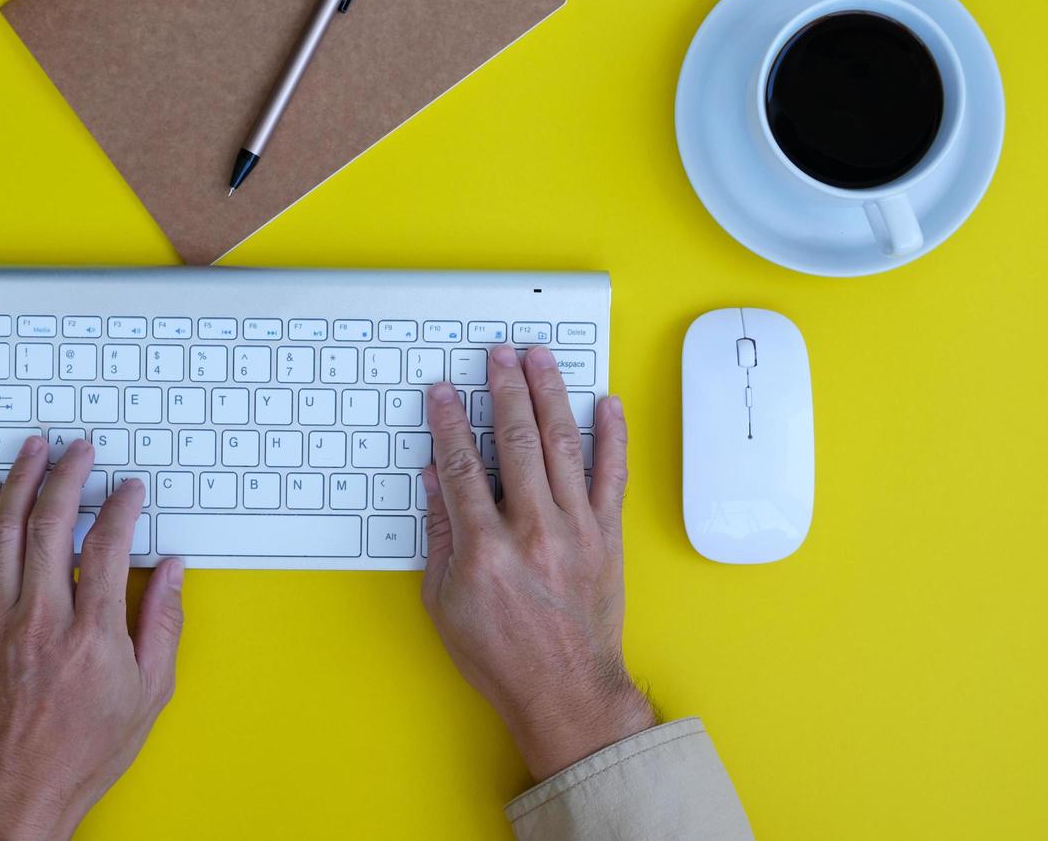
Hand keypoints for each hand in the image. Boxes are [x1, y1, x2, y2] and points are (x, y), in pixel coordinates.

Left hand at [0, 437, 184, 840]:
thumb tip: (171, 570)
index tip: (131, 489)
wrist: (20, 784)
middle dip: (68, 477)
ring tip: (36, 449)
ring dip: (22, 482)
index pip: (106, 547)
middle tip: (81, 448)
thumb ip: (163, 623)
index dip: (121, 508)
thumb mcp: (150, 692)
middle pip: (50, 525)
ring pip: (6, 533)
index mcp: (93, 635)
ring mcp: (3, 620)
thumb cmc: (87, 746)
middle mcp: (43, 619)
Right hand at [422, 344, 653, 781]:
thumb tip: (435, 480)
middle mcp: (533, 531)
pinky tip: (606, 404)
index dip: (448, 423)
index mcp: (486, 550)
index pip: (461, 466)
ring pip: (562, 444)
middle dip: (503, 390)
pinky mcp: (607, 537)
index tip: (443, 392)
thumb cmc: (502, 655)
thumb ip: (439, 534)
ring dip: (549, 394)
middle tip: (495, 355)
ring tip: (539, 359)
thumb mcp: (444, 601)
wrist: (566, 691)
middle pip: (515, 441)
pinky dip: (612, 436)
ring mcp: (576, 530)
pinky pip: (612, 475)